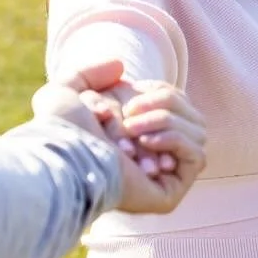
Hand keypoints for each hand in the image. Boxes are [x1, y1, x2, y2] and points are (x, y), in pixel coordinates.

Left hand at [32, 60, 206, 215]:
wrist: (64, 158)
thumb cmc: (60, 130)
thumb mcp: (67, 89)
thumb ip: (90, 72)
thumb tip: (120, 66)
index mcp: (140, 132)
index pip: (175, 101)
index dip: (157, 92)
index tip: (128, 101)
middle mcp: (156, 154)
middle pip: (190, 113)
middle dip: (163, 104)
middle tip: (129, 116)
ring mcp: (166, 175)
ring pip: (197, 132)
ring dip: (165, 121)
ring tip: (132, 131)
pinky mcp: (171, 191)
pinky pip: (197, 155)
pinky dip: (175, 140)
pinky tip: (146, 143)